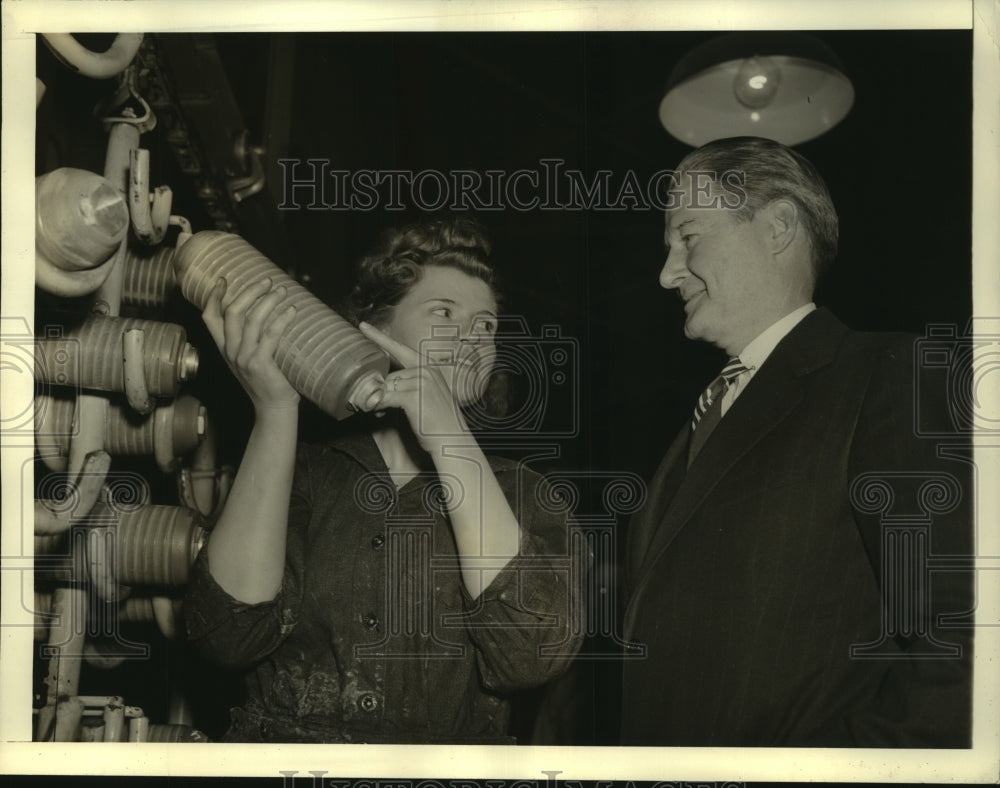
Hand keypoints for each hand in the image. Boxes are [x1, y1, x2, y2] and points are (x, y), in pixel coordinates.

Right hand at [201, 277, 299, 412]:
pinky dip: (282, 319)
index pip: (209, 318)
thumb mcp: (251, 357)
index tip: (223, 279)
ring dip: (268, 300)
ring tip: (282, 291)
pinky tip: (291, 310)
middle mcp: (231, 351)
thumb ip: (251, 338)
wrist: (274, 408)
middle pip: (232, 312)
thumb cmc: (268, 380)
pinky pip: (270, 335)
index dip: (213, 297)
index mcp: (225, 348)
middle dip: (250, 292)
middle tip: (268, 281)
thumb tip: (266, 309)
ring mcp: (244, 358)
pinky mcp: (260, 363)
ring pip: (251, 319)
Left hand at [357, 321, 467, 447]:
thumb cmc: (439, 424)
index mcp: (430, 369)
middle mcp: (426, 371)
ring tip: (382, 413)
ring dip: (379, 401)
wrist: (453, 441)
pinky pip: (385, 397)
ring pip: (386, 386)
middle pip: (389, 376)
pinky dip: (378, 406)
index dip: (380, 338)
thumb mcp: (426, 399)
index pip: (400, 350)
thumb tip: (380, 388)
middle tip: (378, 407)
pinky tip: (380, 414)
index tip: (363, 326)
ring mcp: (421, 381)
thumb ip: (407, 388)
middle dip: (381, 392)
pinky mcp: (414, 395)